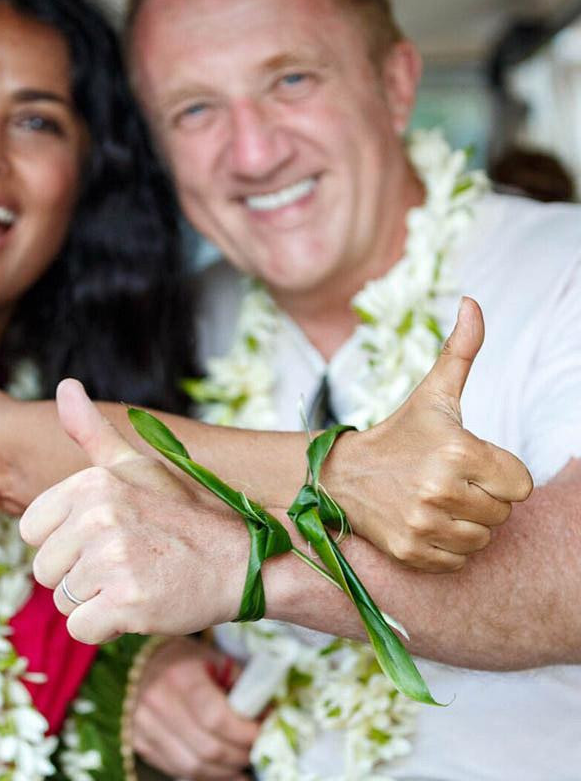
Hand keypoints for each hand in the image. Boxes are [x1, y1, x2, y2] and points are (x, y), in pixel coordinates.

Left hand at [19, 379, 248, 641]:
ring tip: (136, 580)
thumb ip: (91, 431)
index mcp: (92, 483)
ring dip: (96, 602)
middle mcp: (98, 516)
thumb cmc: (181, 516)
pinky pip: (82, 629)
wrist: (239, 562)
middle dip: (80, 576)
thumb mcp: (137, 465)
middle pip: (45, 571)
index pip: (32, 531)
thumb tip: (64, 385)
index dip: (65, 543)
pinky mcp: (127, 602)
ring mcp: (113, 560)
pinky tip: (141, 604)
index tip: (105, 538)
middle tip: (127, 562)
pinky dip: (108, 627)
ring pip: (64, 602)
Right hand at [132, 637, 257, 779]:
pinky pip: (177, 770)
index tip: (262, 731)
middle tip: (256, 749)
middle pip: (208, 748)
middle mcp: (157, 702)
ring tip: (242, 762)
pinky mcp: (139, 743)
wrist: (140, 661)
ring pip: (193, 767)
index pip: (216, 717)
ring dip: (225, 771)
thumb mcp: (214, 659)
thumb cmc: (184, 659)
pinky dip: (205, 775)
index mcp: (180, 676)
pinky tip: (223, 770)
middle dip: (240, 755)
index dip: (245, 732)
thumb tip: (268, 715)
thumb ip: (241, 685)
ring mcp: (144, 727)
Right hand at [326, 297, 532, 571]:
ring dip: (466, 523)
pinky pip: (459, 560)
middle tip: (446, 481)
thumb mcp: (432, 394)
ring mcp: (424, 524)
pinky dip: (448, 546)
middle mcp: (441, 489)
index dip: (498, 473)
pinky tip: (425, 522)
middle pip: (503, 512)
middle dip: (482, 498)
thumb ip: (461, 350)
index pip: (520, 484)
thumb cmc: (398, 434)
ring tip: (436, 502)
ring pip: (483, 538)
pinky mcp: (411, 552)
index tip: (467, 463)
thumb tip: (471, 302)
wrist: (342, 475)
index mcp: (457, 450)